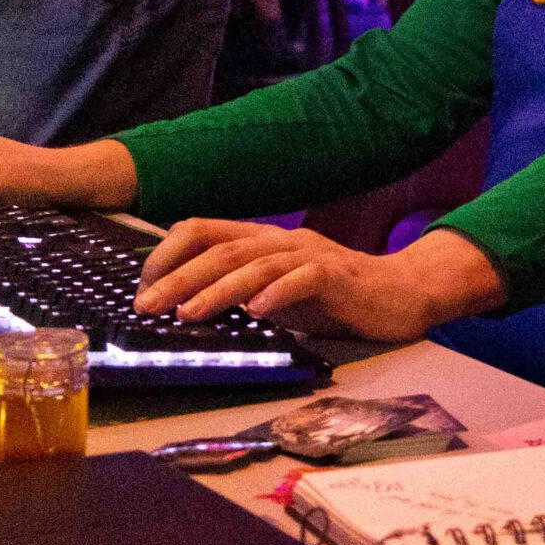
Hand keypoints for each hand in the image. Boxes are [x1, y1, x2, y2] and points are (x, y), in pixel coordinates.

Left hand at [133, 220, 503, 342]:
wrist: (402, 293)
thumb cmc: (335, 297)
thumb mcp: (278, 292)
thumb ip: (242, 292)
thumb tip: (184, 310)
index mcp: (263, 240)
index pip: (203, 231)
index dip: (166, 255)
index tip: (142, 287)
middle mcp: (283, 240)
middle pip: (221, 249)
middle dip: (177, 277)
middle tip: (146, 306)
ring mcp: (311, 255)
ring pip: (255, 264)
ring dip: (216, 289)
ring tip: (186, 313)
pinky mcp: (338, 276)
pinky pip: (303, 279)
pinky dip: (277, 294)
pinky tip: (257, 312)